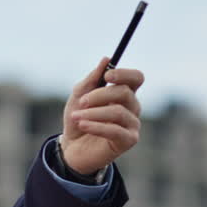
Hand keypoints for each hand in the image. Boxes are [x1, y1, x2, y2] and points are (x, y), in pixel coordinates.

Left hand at [61, 57, 144, 175]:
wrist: (70, 147)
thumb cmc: (78, 119)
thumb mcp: (79, 97)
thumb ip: (91, 80)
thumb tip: (106, 59)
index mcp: (123, 93)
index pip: (136, 78)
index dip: (124, 74)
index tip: (106, 76)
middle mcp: (132, 107)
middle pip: (125, 92)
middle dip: (100, 95)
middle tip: (82, 101)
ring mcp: (132, 124)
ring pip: (118, 112)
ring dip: (93, 113)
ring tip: (75, 116)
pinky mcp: (129, 140)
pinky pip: (115, 130)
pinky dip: (96, 126)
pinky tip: (82, 125)